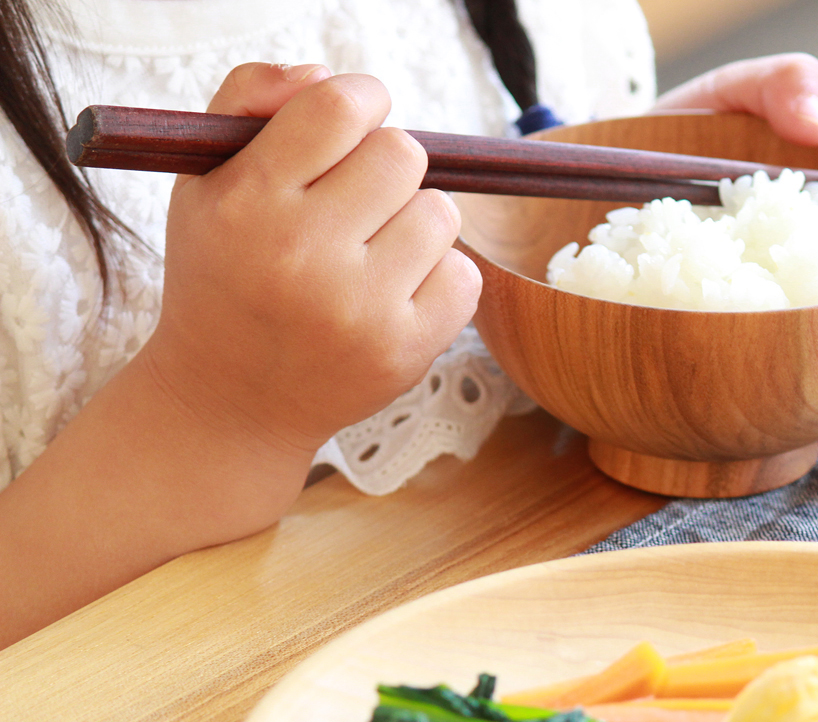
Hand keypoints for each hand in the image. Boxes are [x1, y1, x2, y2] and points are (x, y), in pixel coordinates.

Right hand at [148, 62, 480, 458]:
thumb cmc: (225, 274)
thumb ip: (251, 100)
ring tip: (369, 253)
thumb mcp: (205, 179)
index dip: (360, 102)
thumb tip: (327, 76)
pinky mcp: (404, 350)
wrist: (230, 400)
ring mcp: (359, 308)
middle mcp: (304, 254)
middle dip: (385, 167)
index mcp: (249, 201)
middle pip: (404, 154)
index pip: (341, 106)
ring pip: (441, 213)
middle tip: (354, 203)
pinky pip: (464, 275)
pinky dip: (438, 277)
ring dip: (414, 223)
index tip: (351, 127)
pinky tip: (392, 293)